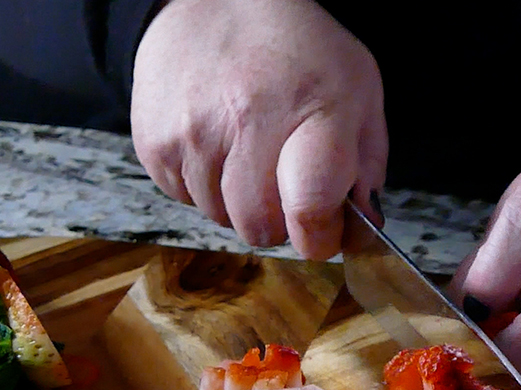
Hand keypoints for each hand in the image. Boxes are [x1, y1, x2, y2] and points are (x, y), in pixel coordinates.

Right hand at [131, 0, 386, 259]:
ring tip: (244, 147)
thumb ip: (366, 168)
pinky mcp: (154, 143)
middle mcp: (247, 119)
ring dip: (237, 200)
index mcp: (313, 106)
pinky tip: (214, 142)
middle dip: (277, 219)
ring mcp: (192, 133)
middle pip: (260, 227)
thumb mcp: (356, 91)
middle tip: (281, 180)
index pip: (311, 209)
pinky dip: (203, 184)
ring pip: (220, 217)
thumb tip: (356, 233)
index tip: (321, 231)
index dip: (319, 235)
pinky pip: (185, 200)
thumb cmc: (294, 50)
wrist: (210, 2)